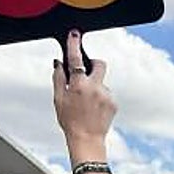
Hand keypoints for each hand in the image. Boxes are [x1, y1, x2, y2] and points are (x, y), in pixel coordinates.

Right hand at [52, 31, 115, 159]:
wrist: (87, 139)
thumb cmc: (70, 121)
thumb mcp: (58, 99)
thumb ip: (58, 78)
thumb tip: (59, 63)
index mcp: (79, 85)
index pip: (76, 59)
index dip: (74, 45)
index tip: (75, 35)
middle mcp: (96, 88)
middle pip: (100, 64)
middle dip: (94, 63)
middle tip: (86, 70)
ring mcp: (107, 95)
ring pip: (102, 81)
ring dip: (95, 85)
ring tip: (86, 102)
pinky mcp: (114, 103)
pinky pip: (107, 93)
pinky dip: (100, 96)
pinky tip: (94, 108)